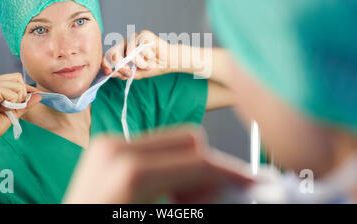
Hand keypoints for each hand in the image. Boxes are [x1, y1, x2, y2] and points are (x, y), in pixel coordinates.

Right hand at [0, 73, 41, 145]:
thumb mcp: (13, 112)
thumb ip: (25, 103)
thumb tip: (39, 95)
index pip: (16, 79)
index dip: (26, 88)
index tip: (34, 95)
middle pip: (18, 78)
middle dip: (22, 93)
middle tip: (12, 106)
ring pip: (18, 84)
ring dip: (17, 99)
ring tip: (5, 108)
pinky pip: (14, 93)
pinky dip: (13, 103)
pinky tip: (1, 109)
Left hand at [63, 127, 253, 203]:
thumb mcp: (166, 223)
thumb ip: (201, 201)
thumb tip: (228, 190)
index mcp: (132, 172)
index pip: (199, 160)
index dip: (231, 173)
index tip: (250, 184)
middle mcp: (117, 149)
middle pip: (189, 140)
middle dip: (208, 170)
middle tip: (209, 199)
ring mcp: (108, 146)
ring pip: (173, 142)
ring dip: (188, 169)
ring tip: (182, 200)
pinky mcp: (105, 149)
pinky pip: (153, 148)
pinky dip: (168, 168)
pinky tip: (163, 193)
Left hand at [101, 30, 173, 79]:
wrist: (169, 61)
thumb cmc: (153, 66)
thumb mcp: (136, 73)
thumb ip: (123, 73)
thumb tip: (111, 74)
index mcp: (122, 51)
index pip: (108, 55)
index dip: (105, 64)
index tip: (109, 73)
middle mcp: (126, 43)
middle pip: (114, 52)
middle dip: (120, 66)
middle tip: (130, 73)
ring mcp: (135, 38)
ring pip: (128, 51)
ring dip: (138, 62)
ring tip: (147, 65)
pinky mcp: (144, 34)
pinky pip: (140, 47)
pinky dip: (146, 56)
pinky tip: (152, 56)